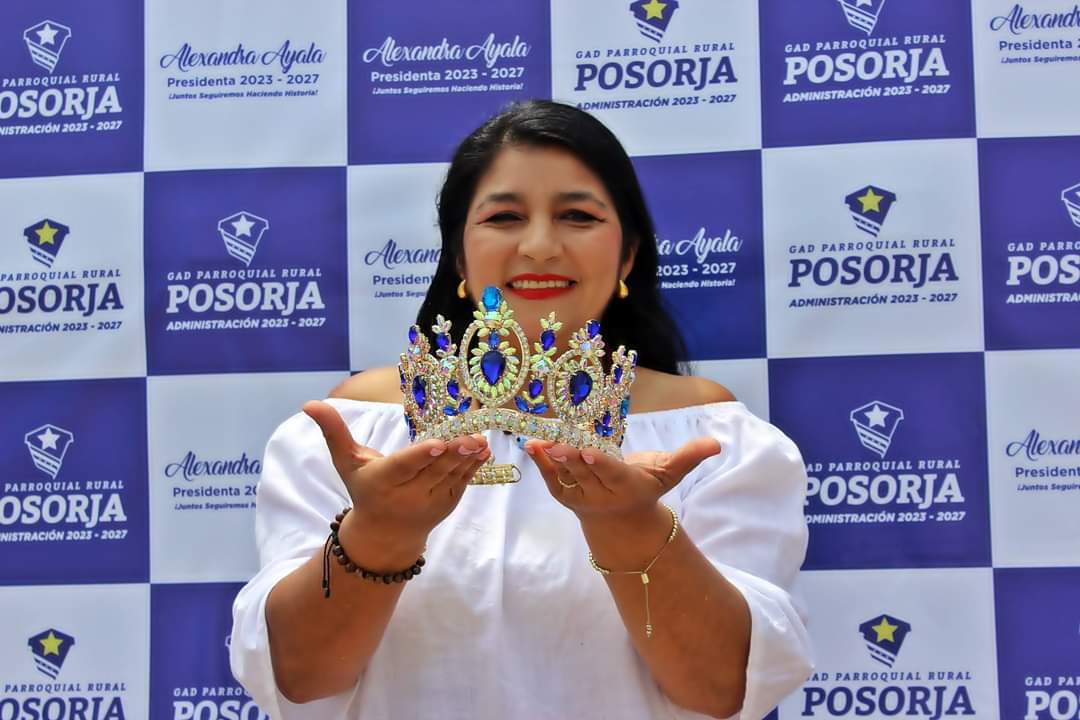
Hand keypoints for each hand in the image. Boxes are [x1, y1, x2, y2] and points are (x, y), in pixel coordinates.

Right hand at [303, 400, 489, 540]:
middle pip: (434, 471)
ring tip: (481, 439)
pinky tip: (484, 450)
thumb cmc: (364, 489)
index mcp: (382, 483)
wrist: (384, 534)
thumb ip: (333, 431)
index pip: (404, 467)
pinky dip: (474, 467)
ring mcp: (431, 503)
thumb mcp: (346, 462)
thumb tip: (310, 403)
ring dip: (468, 459)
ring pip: (451, 477)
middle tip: (472, 436)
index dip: (423, 456)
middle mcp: (408, 496)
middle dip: (454, 454)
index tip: (440, 444)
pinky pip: (462, 483)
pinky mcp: (447, 504)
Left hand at [524, 436, 721, 519]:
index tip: (587, 450)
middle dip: (572, 459)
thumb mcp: (669, 473)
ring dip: (552, 461)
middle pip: (585, 474)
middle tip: (559, 444)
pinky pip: (551, 479)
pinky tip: (531, 445)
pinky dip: (541, 463)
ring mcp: (580, 495)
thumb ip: (689, 456)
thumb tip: (717, 443)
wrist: (620, 520)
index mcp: (627, 486)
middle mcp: (601, 493)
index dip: (600, 462)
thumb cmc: (646, 487)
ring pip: (565, 477)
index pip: (612, 473)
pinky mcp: (564, 494)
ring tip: (540, 442)